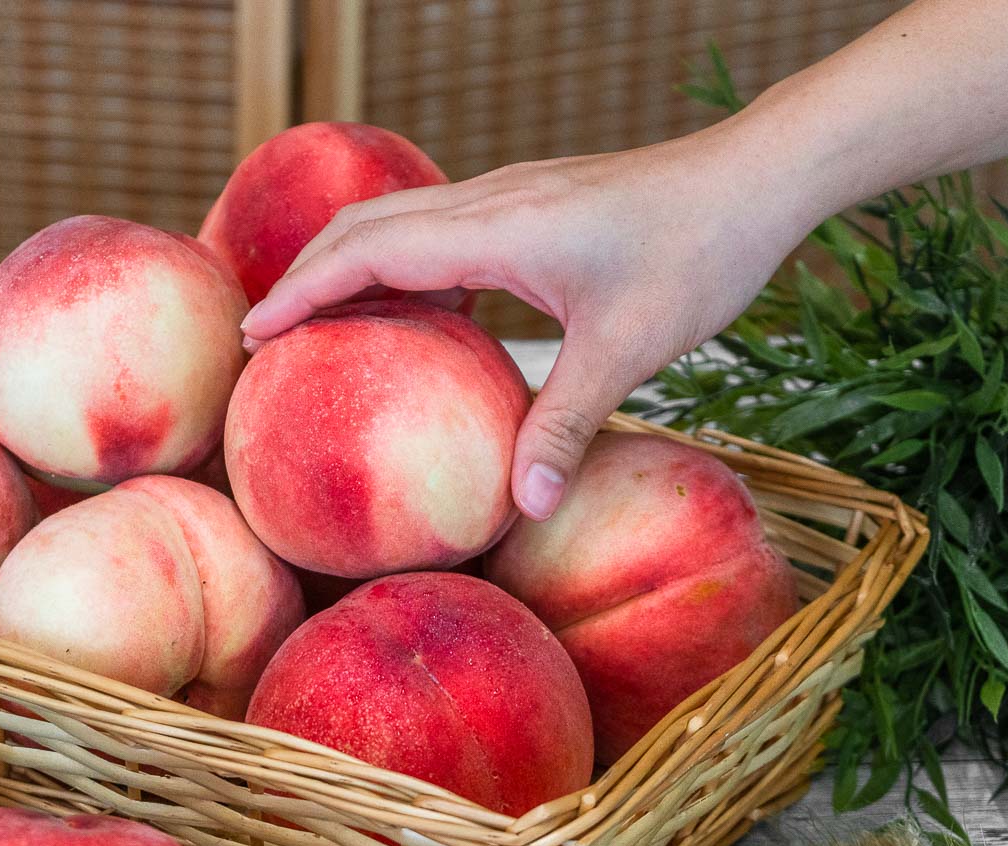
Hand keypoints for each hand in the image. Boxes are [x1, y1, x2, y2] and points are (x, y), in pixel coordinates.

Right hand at [239, 125, 815, 519]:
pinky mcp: (529, 206)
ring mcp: (507, 198)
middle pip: (364, 226)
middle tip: (265, 337)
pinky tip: (418, 320)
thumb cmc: (699, 250)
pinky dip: (402, 269)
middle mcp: (488, 202)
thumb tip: (520, 506)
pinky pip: (440, 233)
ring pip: (398, 222)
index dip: (302, 292)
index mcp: (495, 229)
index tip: (252, 334)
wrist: (755, 177)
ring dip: (349, 266)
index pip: (366, 252)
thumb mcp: (628, 348)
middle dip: (306, 276)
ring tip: (321, 329)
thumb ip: (565, 425)